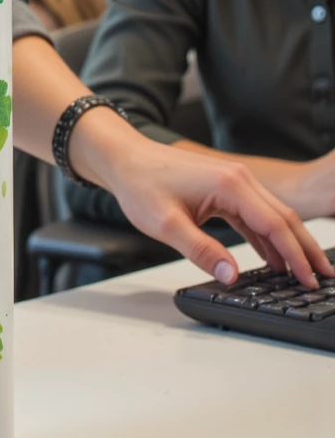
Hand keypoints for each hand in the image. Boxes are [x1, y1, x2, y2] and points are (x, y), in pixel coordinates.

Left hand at [90, 128, 333, 287]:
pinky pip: (254, 215)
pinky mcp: (225, 188)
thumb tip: (232, 275)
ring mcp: (233, 182)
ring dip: (291, 244)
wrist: (123, 157)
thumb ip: (200, 250)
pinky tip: (274, 259)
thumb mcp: (165, 224)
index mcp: (230, 184)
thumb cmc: (140, 184)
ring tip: (307, 273)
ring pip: (273, 215)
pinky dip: (268, 236)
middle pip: (284, 217)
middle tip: (325, 279)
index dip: (296, 256)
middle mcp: (239, 179)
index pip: (275, 224)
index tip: (310, 280)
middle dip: (306, 249)